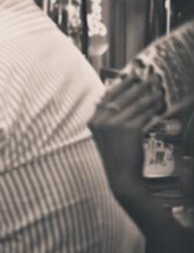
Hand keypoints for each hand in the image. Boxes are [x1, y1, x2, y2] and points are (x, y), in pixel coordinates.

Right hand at [89, 76, 163, 199]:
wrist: (121, 176)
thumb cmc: (116, 156)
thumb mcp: (105, 136)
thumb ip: (107, 119)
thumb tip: (120, 100)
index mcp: (93, 121)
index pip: (107, 96)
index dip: (121, 85)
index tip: (131, 77)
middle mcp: (101, 120)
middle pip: (122, 96)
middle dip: (137, 86)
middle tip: (148, 79)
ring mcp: (115, 125)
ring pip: (135, 104)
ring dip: (149, 95)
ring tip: (158, 90)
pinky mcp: (130, 129)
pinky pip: (144, 114)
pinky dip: (153, 108)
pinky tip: (159, 104)